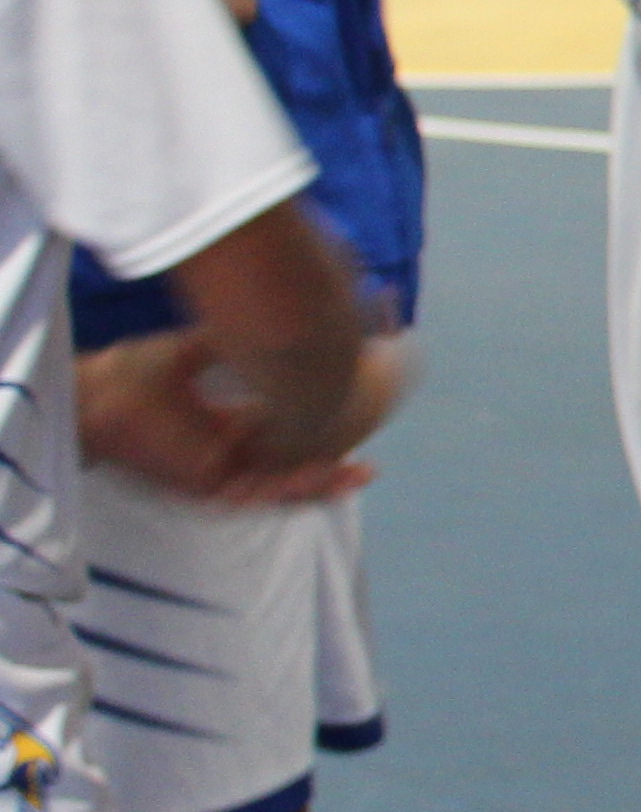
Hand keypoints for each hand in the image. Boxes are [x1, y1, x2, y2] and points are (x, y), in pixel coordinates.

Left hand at [75, 327, 396, 504]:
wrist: (101, 394)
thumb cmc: (135, 371)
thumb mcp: (197, 350)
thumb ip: (230, 343)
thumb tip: (270, 317)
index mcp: (225, 424)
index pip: (281, 432)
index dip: (318, 427)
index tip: (353, 414)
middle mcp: (226, 452)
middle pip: (290, 464)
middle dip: (330, 463)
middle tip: (368, 460)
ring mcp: (218, 472)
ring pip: (281, 484)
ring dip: (320, 482)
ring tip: (358, 474)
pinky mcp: (206, 487)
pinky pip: (257, 494)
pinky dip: (290, 488)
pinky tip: (320, 478)